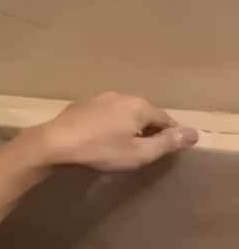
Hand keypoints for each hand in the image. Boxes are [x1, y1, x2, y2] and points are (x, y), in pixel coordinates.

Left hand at [24, 91, 198, 170]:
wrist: (55, 143)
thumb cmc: (101, 150)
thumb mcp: (139, 153)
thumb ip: (167, 143)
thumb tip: (193, 133)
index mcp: (139, 105)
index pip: (166, 120)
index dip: (170, 137)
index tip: (168, 152)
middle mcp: (121, 96)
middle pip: (145, 114)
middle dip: (149, 131)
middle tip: (145, 152)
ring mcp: (99, 98)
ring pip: (124, 113)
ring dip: (128, 128)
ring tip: (124, 147)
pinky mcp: (82, 105)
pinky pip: (106, 115)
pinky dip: (110, 125)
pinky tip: (103, 139)